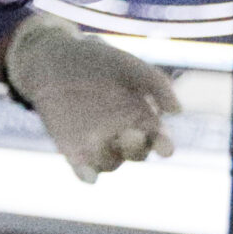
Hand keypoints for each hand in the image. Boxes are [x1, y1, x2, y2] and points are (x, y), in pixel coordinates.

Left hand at [3, 16, 179, 182]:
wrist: (55, 59)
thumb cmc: (98, 61)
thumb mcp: (129, 66)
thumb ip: (156, 83)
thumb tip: (177, 111)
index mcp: (142, 118)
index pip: (159, 139)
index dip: (164, 145)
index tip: (165, 147)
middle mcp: (123, 135)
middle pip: (136, 154)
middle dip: (136, 148)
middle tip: (129, 133)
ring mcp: (97, 143)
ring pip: (110, 164)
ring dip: (109, 158)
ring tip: (100, 139)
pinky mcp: (72, 148)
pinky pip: (83, 169)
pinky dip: (86, 175)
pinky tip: (86, 174)